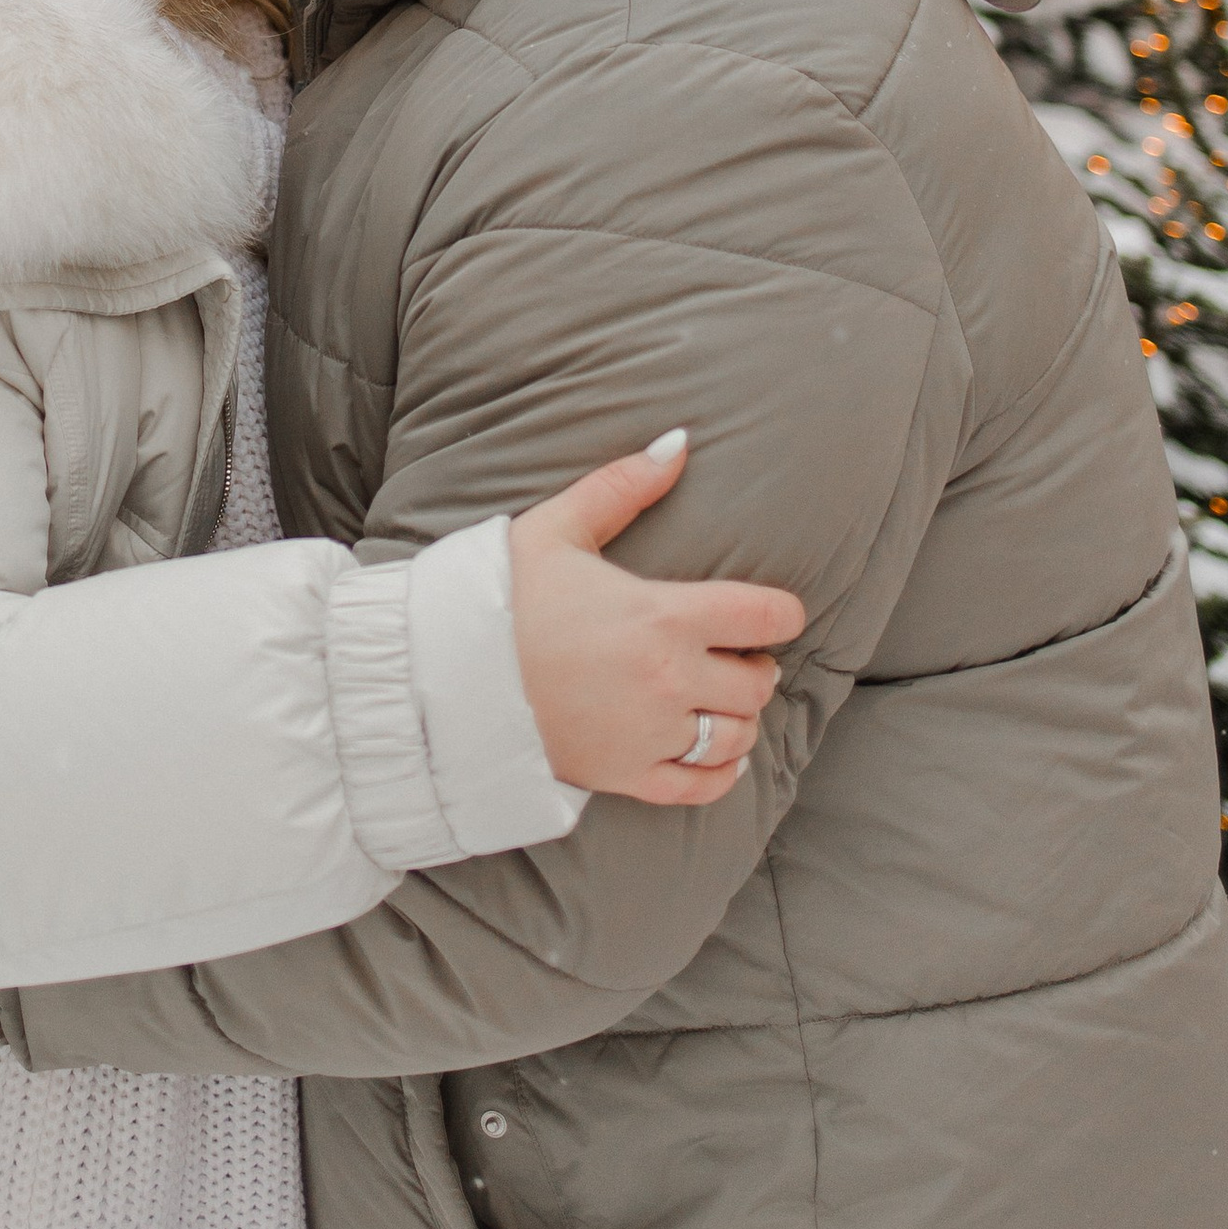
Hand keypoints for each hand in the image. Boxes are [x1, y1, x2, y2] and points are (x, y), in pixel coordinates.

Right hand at [506, 432, 804, 809]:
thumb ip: (623, 485)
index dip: (782, 613)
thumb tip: (679, 442)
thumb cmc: (503, 597)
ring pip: (737, 736)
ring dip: (738, 717)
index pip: (763, 616)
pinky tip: (712, 752)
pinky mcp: (627, 776)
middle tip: (733, 654)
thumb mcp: (557, 528)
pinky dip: (721, 772)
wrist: (445, 676)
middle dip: (754, 665)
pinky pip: (704, 786)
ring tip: (718, 700)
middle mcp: (668, 679)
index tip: (776, 614)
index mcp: (662, 615)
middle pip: (757, 682)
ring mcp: (650, 734)